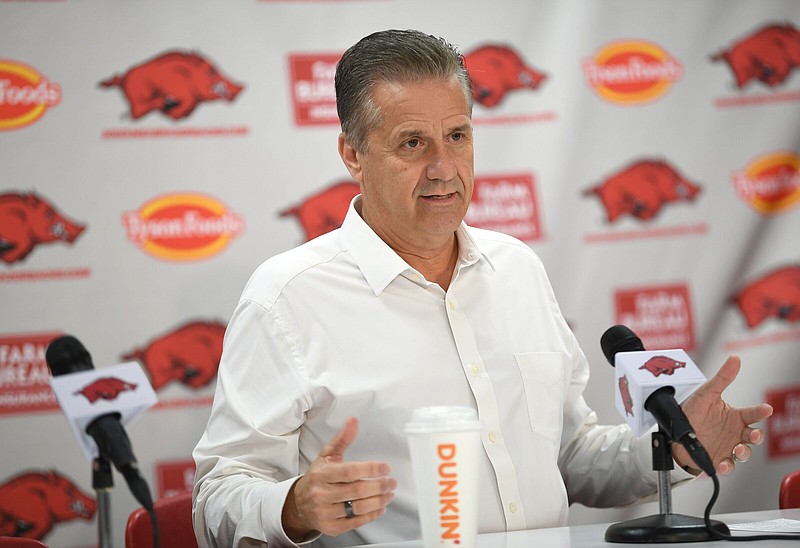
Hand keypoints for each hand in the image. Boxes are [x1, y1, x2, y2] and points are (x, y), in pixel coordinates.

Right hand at [281, 417, 396, 539]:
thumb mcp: (326, 456)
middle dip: (380, 485)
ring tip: (389, 493)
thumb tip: (353, 421)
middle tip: (391, 482)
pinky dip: (372, 515)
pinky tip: (380, 507)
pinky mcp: (331, 527)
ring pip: (359, 507)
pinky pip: (356, 522)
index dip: (370, 469)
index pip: (349, 471)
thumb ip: (342, 439)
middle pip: (357, 490)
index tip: (385, 467)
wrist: (299, 504)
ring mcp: (325, 512)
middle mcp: (321, 493)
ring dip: (379, 500)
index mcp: (321, 474)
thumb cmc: (317, 477)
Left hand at [673, 355, 772, 474]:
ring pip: (743, 452)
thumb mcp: (706, 394)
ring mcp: (727, 446)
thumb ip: (722, 378)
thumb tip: (735, 359)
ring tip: (738, 450)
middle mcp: (734, 432)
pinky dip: (727, 467)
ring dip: (744, 452)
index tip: (766, 409)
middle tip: (752, 435)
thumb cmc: (693, 412)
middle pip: (753, 436)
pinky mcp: (717, 459)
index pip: (752, 414)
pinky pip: (727, 465)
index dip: (760, 411)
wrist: (675, 432)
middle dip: (756, 437)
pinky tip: (723, 464)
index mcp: (734, 417)